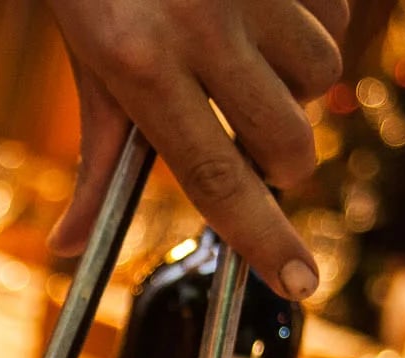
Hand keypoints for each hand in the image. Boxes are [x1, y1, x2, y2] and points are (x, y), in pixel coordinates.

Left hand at [45, 0, 346, 300]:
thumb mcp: (89, 61)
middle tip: (244, 135)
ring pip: (323, 76)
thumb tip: (68, 248)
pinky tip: (264, 6)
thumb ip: (97, 158)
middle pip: (287, 143)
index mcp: (140, 64)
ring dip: (295, 82)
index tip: (300, 283)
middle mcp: (201, 25)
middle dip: (278, 159)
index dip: (262, 240)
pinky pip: (337, 16)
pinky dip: (310, 25)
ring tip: (244, 50)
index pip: (215, 178)